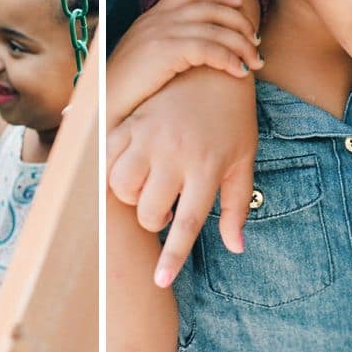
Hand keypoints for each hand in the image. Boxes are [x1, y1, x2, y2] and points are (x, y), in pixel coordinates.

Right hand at [106, 0, 262, 115]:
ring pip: (215, 29)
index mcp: (150, 18)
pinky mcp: (166, 51)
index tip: (239, 3)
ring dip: (241, 45)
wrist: (101, 103)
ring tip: (255, 62)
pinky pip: (209, 49)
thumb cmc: (125, 90)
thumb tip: (189, 52)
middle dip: (239, 21)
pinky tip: (240, 72)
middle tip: (256, 39)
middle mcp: (156, 19)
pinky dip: (230, 59)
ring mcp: (161, 32)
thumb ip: (163, 48)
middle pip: (210, 7)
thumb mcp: (143, 60)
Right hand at [108, 64, 259, 287]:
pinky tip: (128, 168)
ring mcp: (150, 138)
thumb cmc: (233, 120)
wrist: (213, 70)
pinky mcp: (132, 122)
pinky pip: (108, 157)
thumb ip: (237, 206)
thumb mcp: (243, 162)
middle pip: (149, 211)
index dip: (172, 258)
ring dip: (131, 196)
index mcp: (206, 169)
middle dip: (154, 220)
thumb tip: (235, 247)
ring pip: (122, 186)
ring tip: (147, 187)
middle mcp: (176, 156)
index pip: (186, 226)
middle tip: (166, 209)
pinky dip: (111, 170)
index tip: (159, 281)